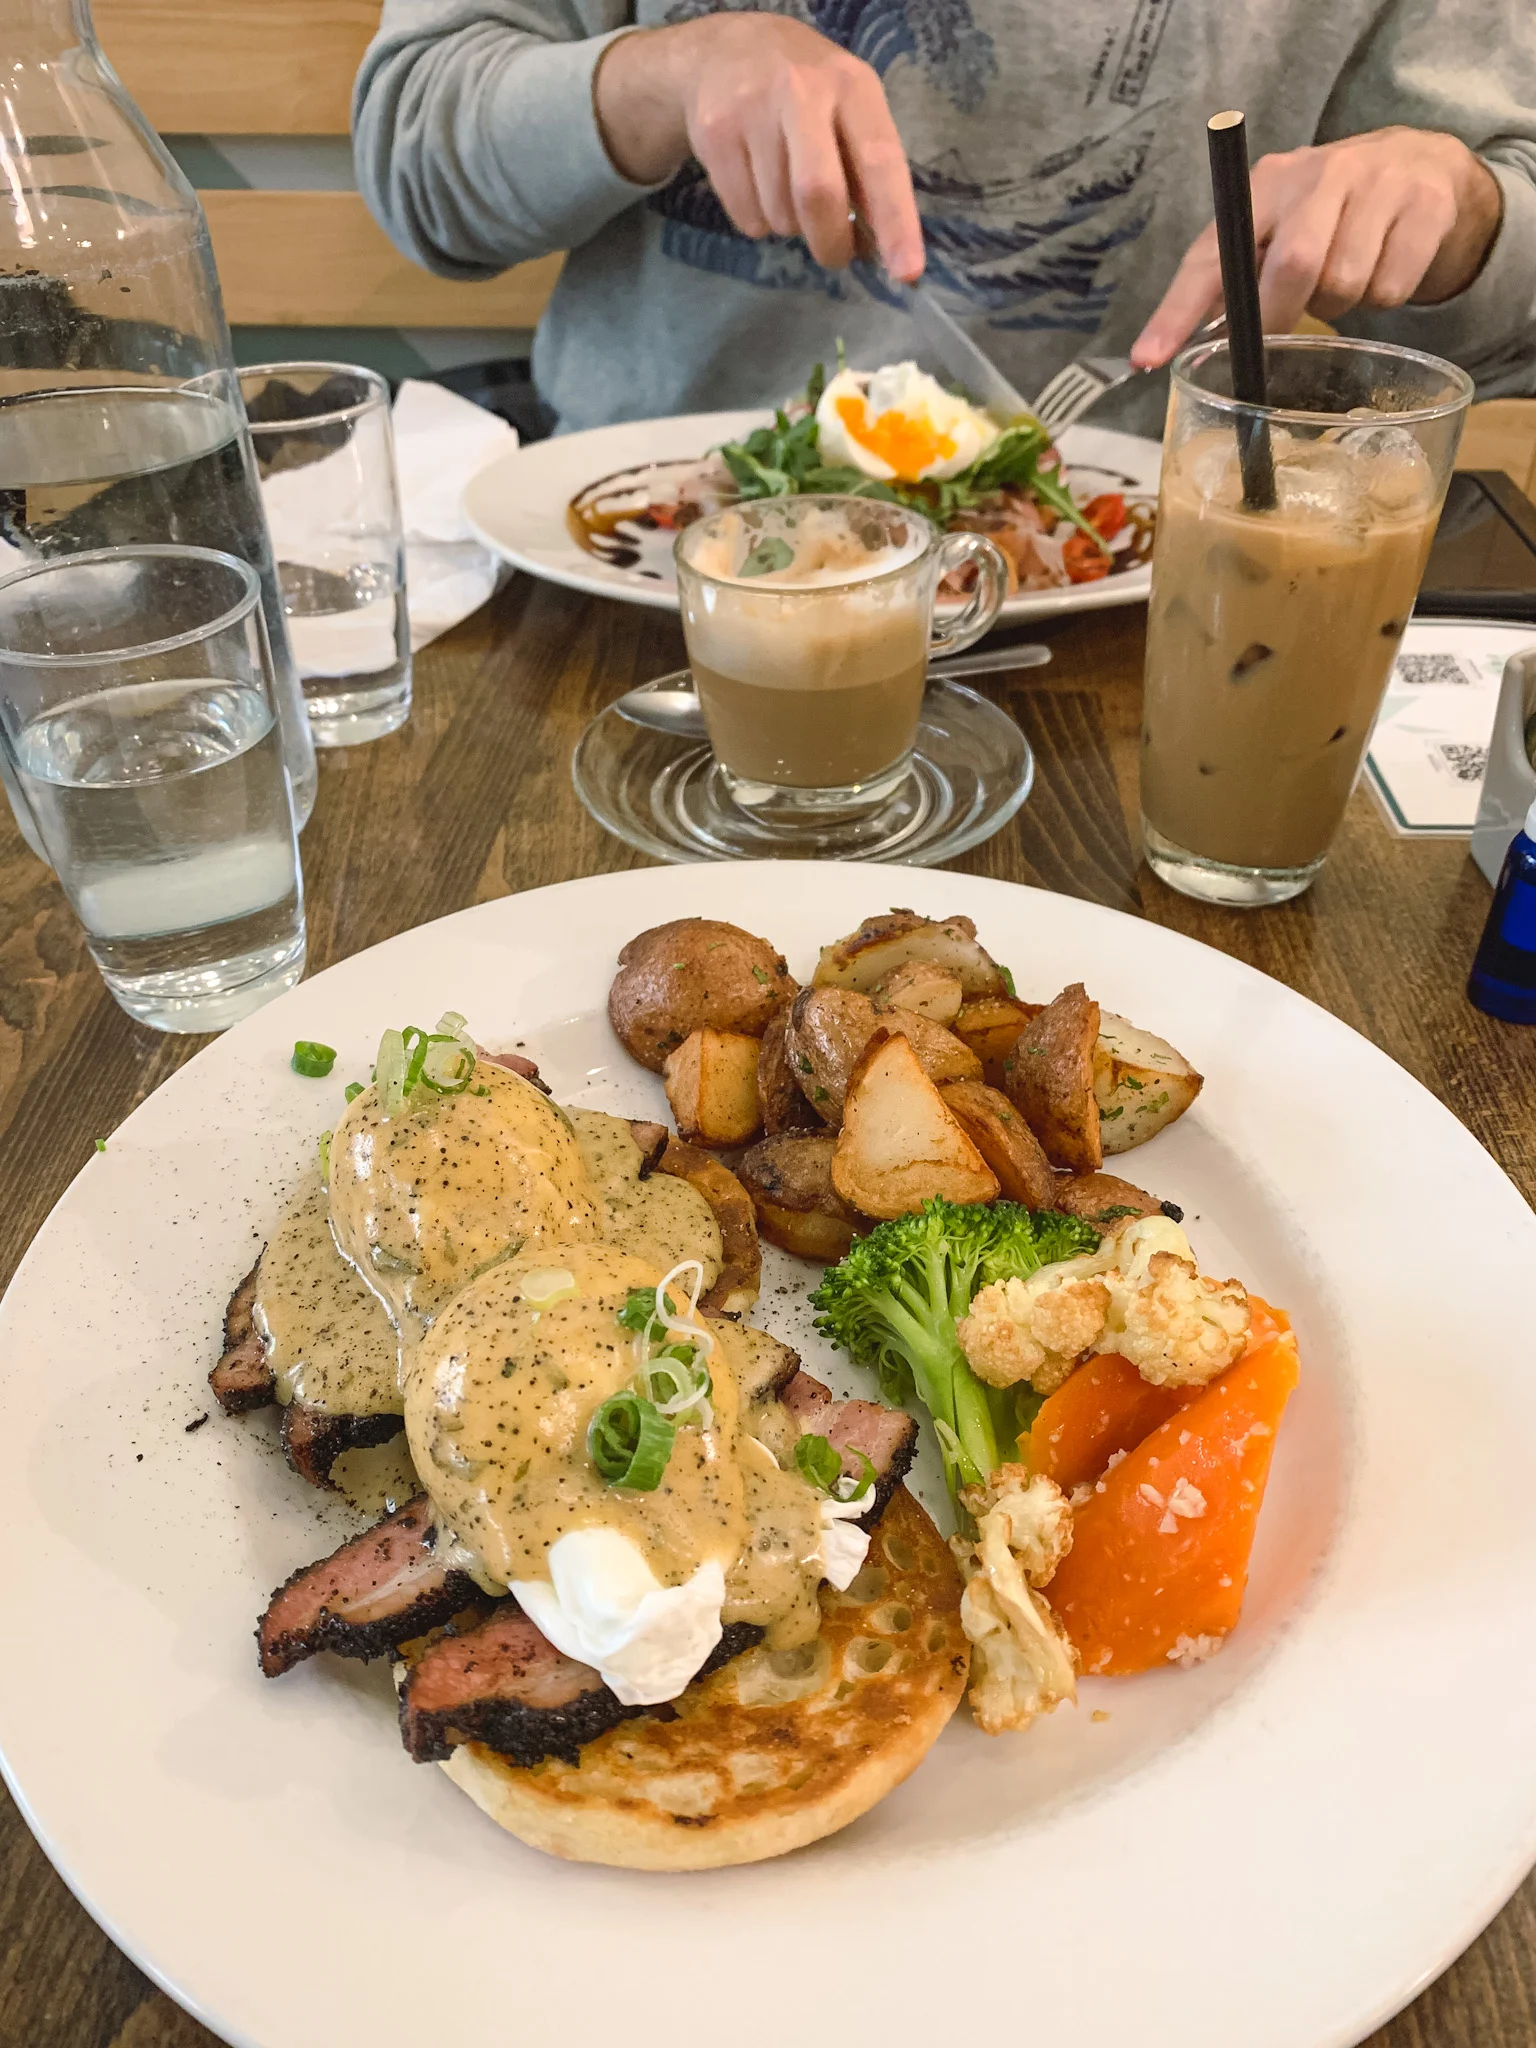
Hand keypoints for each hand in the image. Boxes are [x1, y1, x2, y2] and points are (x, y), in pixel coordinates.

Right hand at [593, 14, 923, 279]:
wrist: (725, 51)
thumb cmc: (805, 92)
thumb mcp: (847, 108)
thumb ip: (867, 170)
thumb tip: (880, 248)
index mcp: (851, 86)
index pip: (880, 162)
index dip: (896, 222)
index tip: (907, 273)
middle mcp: (802, 91)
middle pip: (818, 194)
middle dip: (831, 242)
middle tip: (835, 254)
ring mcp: (752, 111)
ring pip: (779, 214)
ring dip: (791, 226)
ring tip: (786, 191)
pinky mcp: (714, 134)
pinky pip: (745, 215)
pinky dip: (758, 221)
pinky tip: (758, 185)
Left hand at [1132, 127, 1502, 367]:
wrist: (1422, 163)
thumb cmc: (1328, 213)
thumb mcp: (1275, 228)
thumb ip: (1233, 276)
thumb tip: (1182, 346)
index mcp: (1264, 185)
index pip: (1210, 254)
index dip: (1176, 311)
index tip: (1146, 359)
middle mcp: (1318, 173)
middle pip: (1292, 267)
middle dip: (1282, 316)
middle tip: (1285, 326)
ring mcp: (1377, 184)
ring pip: (1344, 285)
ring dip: (1339, 306)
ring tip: (1342, 279)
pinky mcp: (1425, 206)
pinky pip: (1391, 290)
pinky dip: (1382, 299)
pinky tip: (1381, 269)